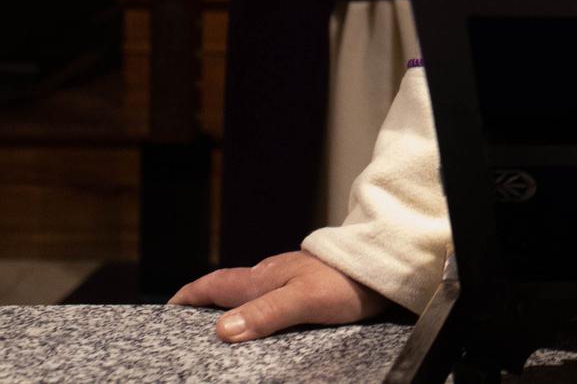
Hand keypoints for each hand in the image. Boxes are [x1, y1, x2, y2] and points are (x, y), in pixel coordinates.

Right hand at [169, 251, 386, 342]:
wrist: (386, 265)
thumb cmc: (347, 281)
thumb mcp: (303, 300)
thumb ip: (265, 313)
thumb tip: (222, 330)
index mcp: (263, 278)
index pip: (214, 284)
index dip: (188, 297)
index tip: (167, 309)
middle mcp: (272, 276)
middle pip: (228, 290)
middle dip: (205, 305)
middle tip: (186, 326)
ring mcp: (291, 279)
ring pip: (251, 295)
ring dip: (232, 310)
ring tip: (221, 334)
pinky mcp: (310, 286)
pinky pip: (274, 300)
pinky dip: (259, 313)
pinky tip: (267, 327)